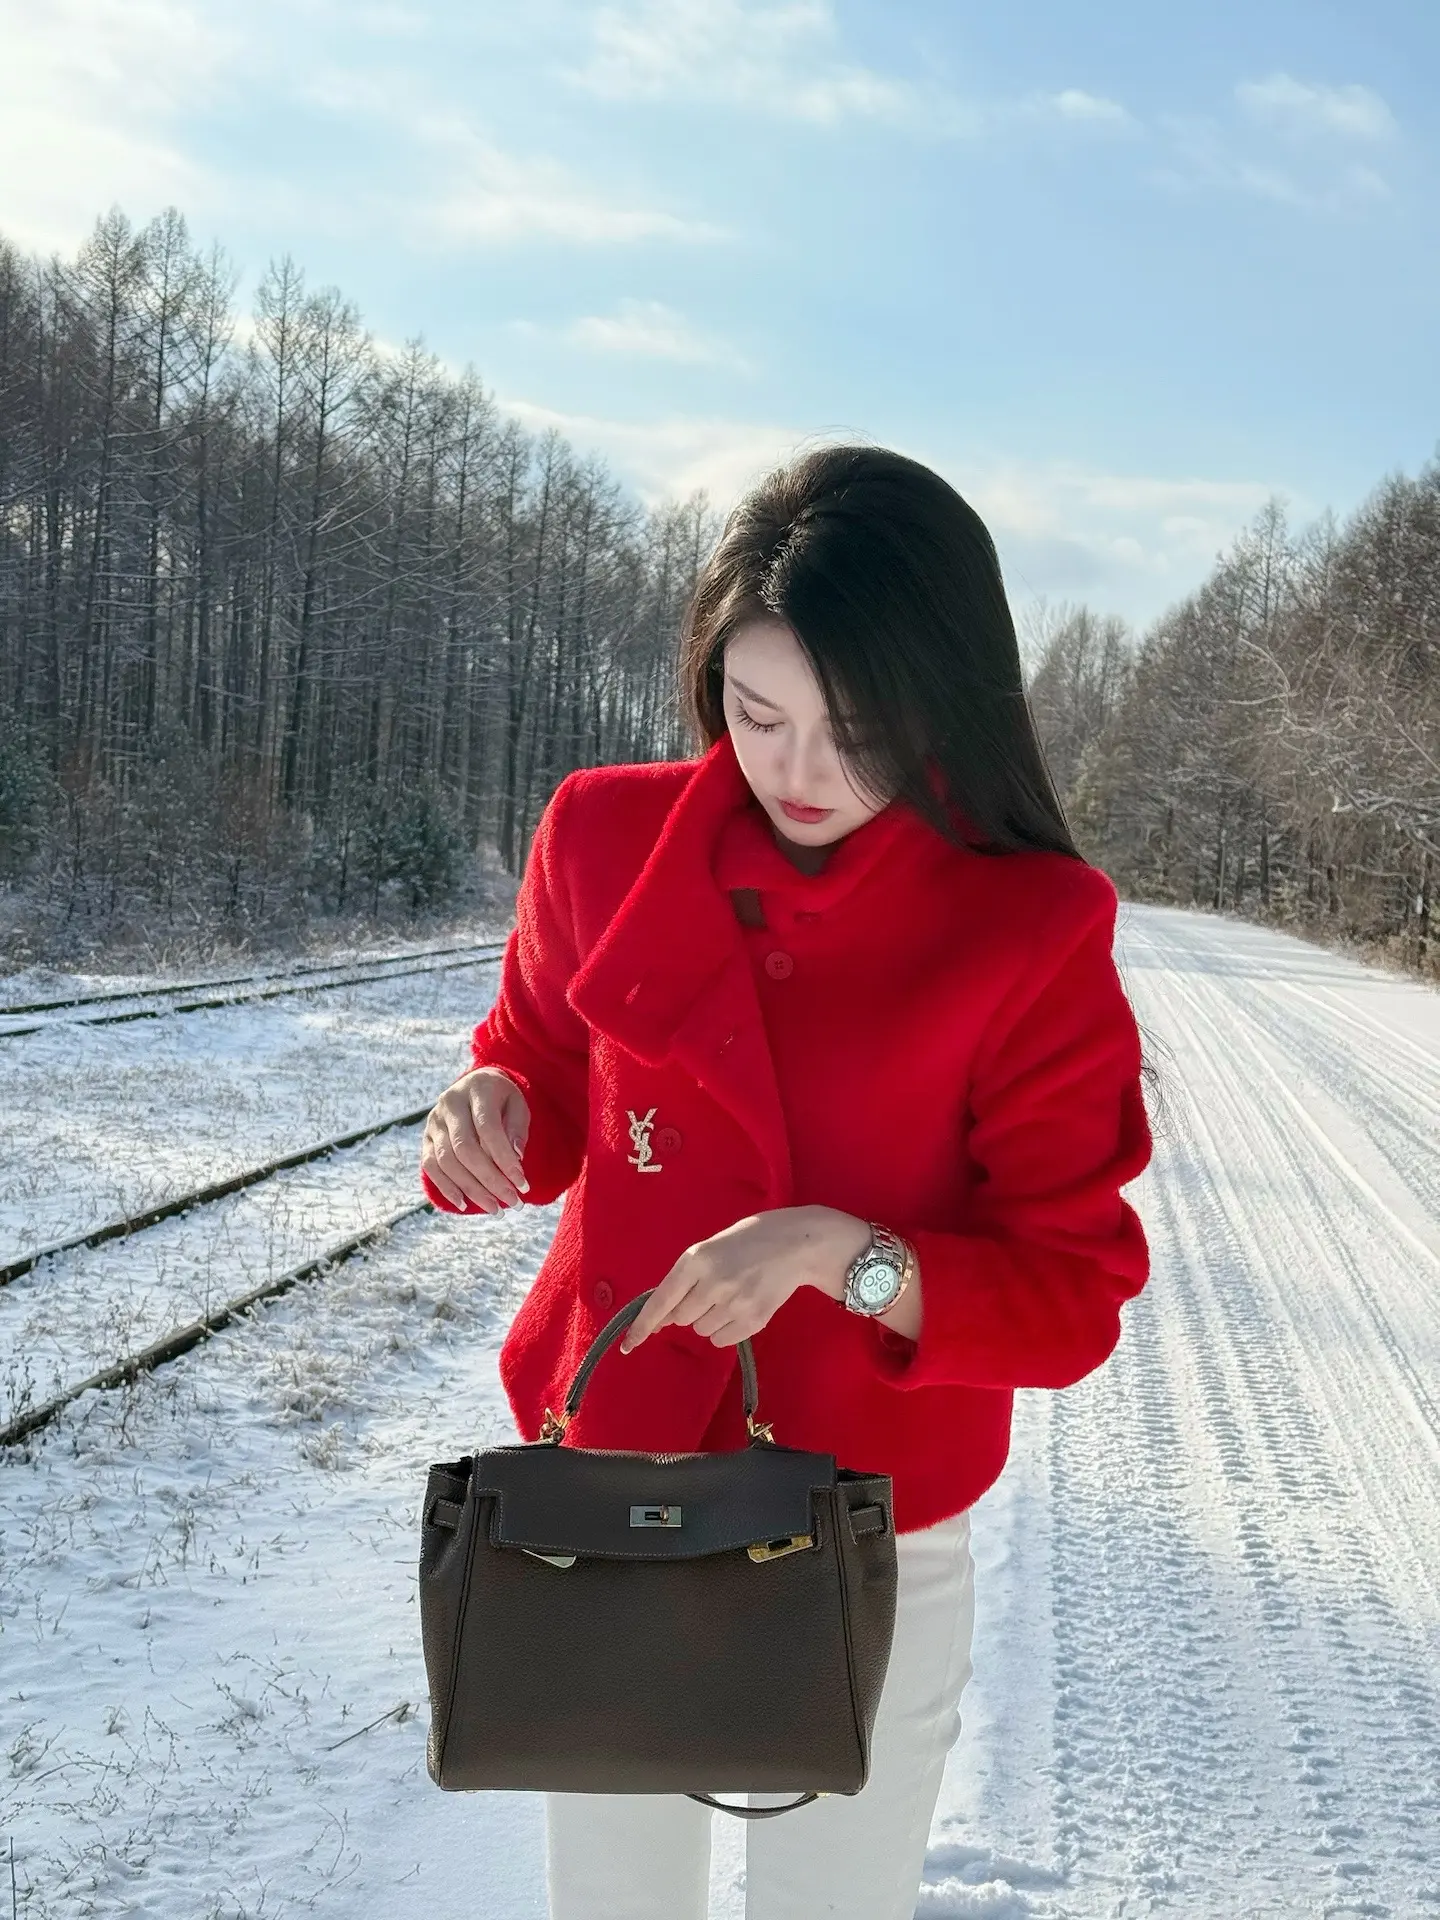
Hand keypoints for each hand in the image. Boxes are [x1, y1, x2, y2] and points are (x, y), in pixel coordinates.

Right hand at [421, 1067, 530, 1212]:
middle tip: (513, 1203)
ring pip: (447, 1161)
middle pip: (465, 1148)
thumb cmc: (502, 1099)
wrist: (476, 1085)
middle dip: (490, 1180)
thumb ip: (517, 1129)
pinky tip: (464, 1205)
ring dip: (471, 1189)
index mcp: (476, 1089)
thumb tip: (516, 1158)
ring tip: (495, 1209)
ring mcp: (434, 1121)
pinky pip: (430, 1166)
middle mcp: (450, 1103)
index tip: (523, 1184)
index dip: (504, 1158)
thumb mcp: (518, 1105)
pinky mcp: (426, 1138)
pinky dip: (447, 1188)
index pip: (488, 1128)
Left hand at [619, 1205, 868, 1352]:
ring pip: (702, 1330)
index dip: (643, 1326)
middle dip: (688, 1310)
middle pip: (681, 1318)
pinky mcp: (754, 1320)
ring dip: (708, 1319)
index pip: (662, 1301)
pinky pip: (723, 1339)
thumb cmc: (748, 1239)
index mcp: (696, 1259)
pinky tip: (741, 1307)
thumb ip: (687, 1277)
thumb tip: (665, 1316)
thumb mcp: (711, 1247)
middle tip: (710, 1290)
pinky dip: (725, 1329)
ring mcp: (734, 1303)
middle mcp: (712, 1283)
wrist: (797, 1243)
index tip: (628, 1345)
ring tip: (731, 1294)